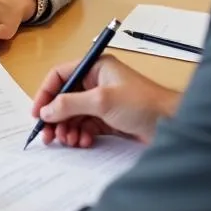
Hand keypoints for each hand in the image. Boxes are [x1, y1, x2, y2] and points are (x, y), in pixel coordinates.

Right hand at [31, 54, 180, 147]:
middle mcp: (97, 82)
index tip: (37, 113)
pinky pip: (86, 126)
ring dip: (68, 128)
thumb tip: (46, 111)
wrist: (173, 125)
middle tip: (48, 137)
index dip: (45, 93)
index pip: (60, 75)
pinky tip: (83, 142)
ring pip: (74, 114)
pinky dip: (81, 134)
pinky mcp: (109, 119)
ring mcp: (103, 101)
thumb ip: (70, 104)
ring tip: (68, 141)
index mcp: (95, 68)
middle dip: (56, 117)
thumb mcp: (101, 101)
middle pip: (65, 98)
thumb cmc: (142, 104)